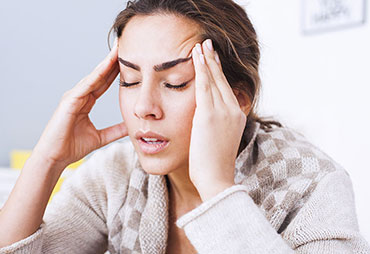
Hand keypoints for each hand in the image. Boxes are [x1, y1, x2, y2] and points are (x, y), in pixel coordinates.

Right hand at [32, 40, 127, 170]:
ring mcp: (73, 97)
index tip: (130, 60)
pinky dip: (95, 76)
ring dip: (106, 63)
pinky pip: (85, 86)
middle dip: (112, 60)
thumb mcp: (101, 137)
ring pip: (93, 77)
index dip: (116, 71)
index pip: (104, 82)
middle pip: (100, 75)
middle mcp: (80, 95)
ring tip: (118, 50)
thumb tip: (131, 126)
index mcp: (86, 101)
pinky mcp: (68, 102)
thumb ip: (115, 130)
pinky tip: (106, 66)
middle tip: (125, 45)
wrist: (55, 158)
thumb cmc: (72, 147)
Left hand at [189, 39, 246, 200]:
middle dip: (214, 61)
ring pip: (213, 79)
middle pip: (222, 80)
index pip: (226, 89)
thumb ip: (216, 126)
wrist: (216, 180)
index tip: (213, 60)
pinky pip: (204, 85)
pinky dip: (201, 69)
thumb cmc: (213, 165)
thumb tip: (206, 121)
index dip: (219, 73)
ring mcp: (223, 112)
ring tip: (200, 45)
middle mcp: (233, 110)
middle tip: (208, 44)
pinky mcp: (209, 115)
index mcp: (236, 116)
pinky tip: (195, 56)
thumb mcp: (219, 141)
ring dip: (206, 60)